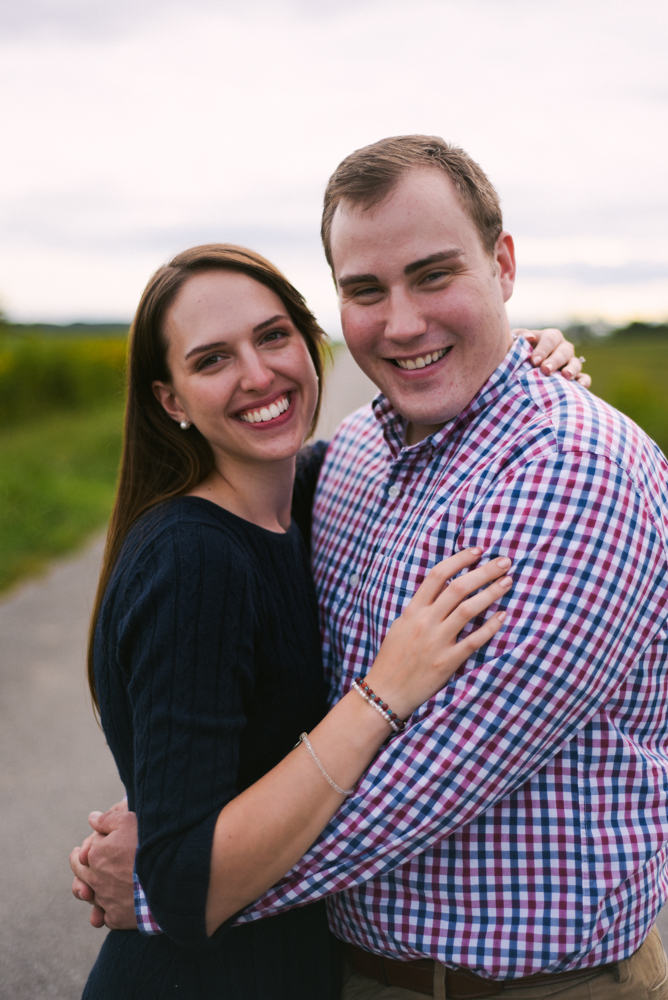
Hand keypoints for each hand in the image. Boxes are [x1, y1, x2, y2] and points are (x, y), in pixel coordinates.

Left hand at [70, 808, 138, 929]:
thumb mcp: (128, 820)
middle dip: (80, 870)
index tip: (85, 850)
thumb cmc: (147, 844)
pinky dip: (107, 913)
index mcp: (94, 856)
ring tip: (94, 887)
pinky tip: (112, 907)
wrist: (167, 875)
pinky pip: (105, 917)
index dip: (84, 851)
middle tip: (83, 865)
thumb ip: (107, 819)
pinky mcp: (117, 919)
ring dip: (91, 892)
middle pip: (80, 877)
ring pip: (91, 899)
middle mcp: (95, 880)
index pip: (79, 855)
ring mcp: (105, 901)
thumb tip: (92, 818)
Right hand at [366, 548, 512, 718]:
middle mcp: (425, 622)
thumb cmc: (393, 658)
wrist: (386, 691)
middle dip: (484, 571)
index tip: (478, 551)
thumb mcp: (401, 625)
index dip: (460, 559)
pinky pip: (474, 640)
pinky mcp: (447, 661)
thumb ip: (421, 607)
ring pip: (468, 609)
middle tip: (504, 562)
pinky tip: (503, 615)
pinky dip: (491, 626)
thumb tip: (444, 588)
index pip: (438, 575)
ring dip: (491, 592)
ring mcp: (436, 641)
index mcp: (413, 610)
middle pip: (458, 587)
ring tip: (507, 582)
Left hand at [516, 328, 590, 387]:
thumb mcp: (515, 342)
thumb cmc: (517, 353)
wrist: (519, 369)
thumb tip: (530, 337)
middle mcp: (563, 348)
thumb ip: (520, 337)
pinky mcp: (575, 377)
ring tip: (565, 376)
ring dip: (572, 369)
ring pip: (576, 363)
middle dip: (555, 360)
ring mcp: (570, 363)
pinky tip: (580, 386)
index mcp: (550, 337)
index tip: (534, 361)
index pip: (550, 339)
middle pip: (564, 351)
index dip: (543, 350)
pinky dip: (584, 381)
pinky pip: (584, 378)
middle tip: (545, 370)